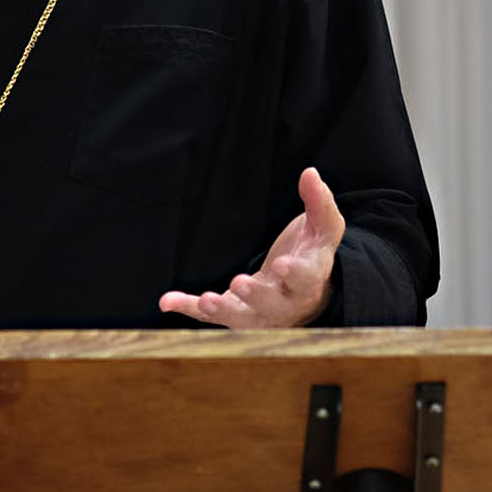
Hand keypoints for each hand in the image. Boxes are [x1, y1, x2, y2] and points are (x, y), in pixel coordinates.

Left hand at [158, 166, 345, 327]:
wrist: (305, 294)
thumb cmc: (312, 255)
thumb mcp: (323, 230)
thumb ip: (319, 203)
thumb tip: (310, 173)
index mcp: (308, 281)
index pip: (305, 280)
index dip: (295, 274)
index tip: (281, 265)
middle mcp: (284, 303)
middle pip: (272, 305)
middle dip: (256, 295)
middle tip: (241, 283)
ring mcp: (259, 313)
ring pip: (242, 318)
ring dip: (223, 310)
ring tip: (206, 300)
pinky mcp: (235, 314)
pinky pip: (211, 318)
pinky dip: (189, 309)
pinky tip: (168, 301)